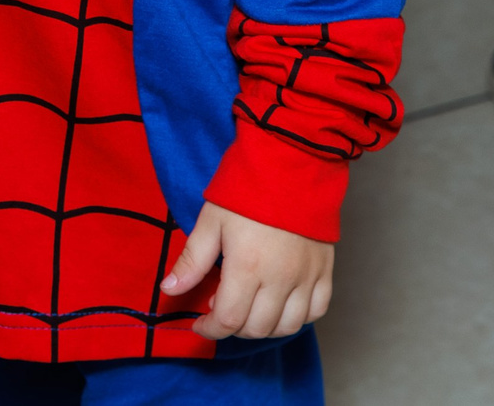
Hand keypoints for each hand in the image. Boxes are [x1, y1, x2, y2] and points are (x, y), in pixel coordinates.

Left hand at [163, 202, 333, 341]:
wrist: (291, 165)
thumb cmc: (246, 191)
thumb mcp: (211, 221)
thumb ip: (192, 260)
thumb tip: (168, 290)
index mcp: (248, 268)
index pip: (229, 320)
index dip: (210, 328)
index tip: (200, 323)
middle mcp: (280, 280)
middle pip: (257, 328)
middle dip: (234, 326)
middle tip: (222, 304)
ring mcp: (306, 278)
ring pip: (287, 326)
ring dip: (264, 326)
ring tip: (250, 306)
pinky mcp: (325, 271)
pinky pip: (316, 311)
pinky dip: (298, 317)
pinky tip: (281, 304)